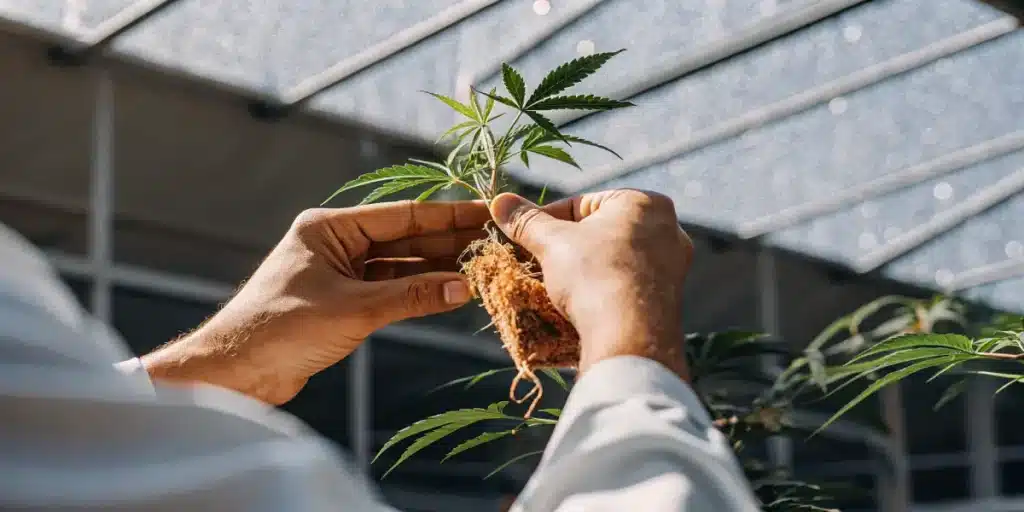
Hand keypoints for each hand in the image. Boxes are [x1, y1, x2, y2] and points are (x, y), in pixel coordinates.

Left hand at [141, 200, 489, 403]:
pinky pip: (390, 290)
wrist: (236, 373)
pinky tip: (450, 291)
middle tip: (492, 240)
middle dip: (446, 242)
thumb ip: (411, 296)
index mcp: (329, 228)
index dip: (446, 216)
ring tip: (480, 265)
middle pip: (403, 238)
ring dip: (435, 269)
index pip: (401, 216)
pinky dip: (417, 293)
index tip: (483, 211)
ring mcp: (339, 273)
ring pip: (399, 266)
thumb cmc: (281, 329)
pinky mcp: (342, 302)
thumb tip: (463, 287)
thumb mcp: (354, 309)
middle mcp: (335, 244)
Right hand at [490, 190, 692, 377]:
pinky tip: (582, 302)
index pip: (582, 204)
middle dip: (567, 246)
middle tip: (537, 261)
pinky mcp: (668, 298)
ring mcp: (672, 265)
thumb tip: (500, 201)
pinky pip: (627, 283)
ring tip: (556, 283)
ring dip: (585, 268)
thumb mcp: (552, 243)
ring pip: (614, 258)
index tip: (524, 237)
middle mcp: (668, 228)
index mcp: (645, 202)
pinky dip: (604, 287)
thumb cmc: (594, 275)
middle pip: (600, 231)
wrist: (629, 337)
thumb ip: (526, 221)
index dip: (546, 221)